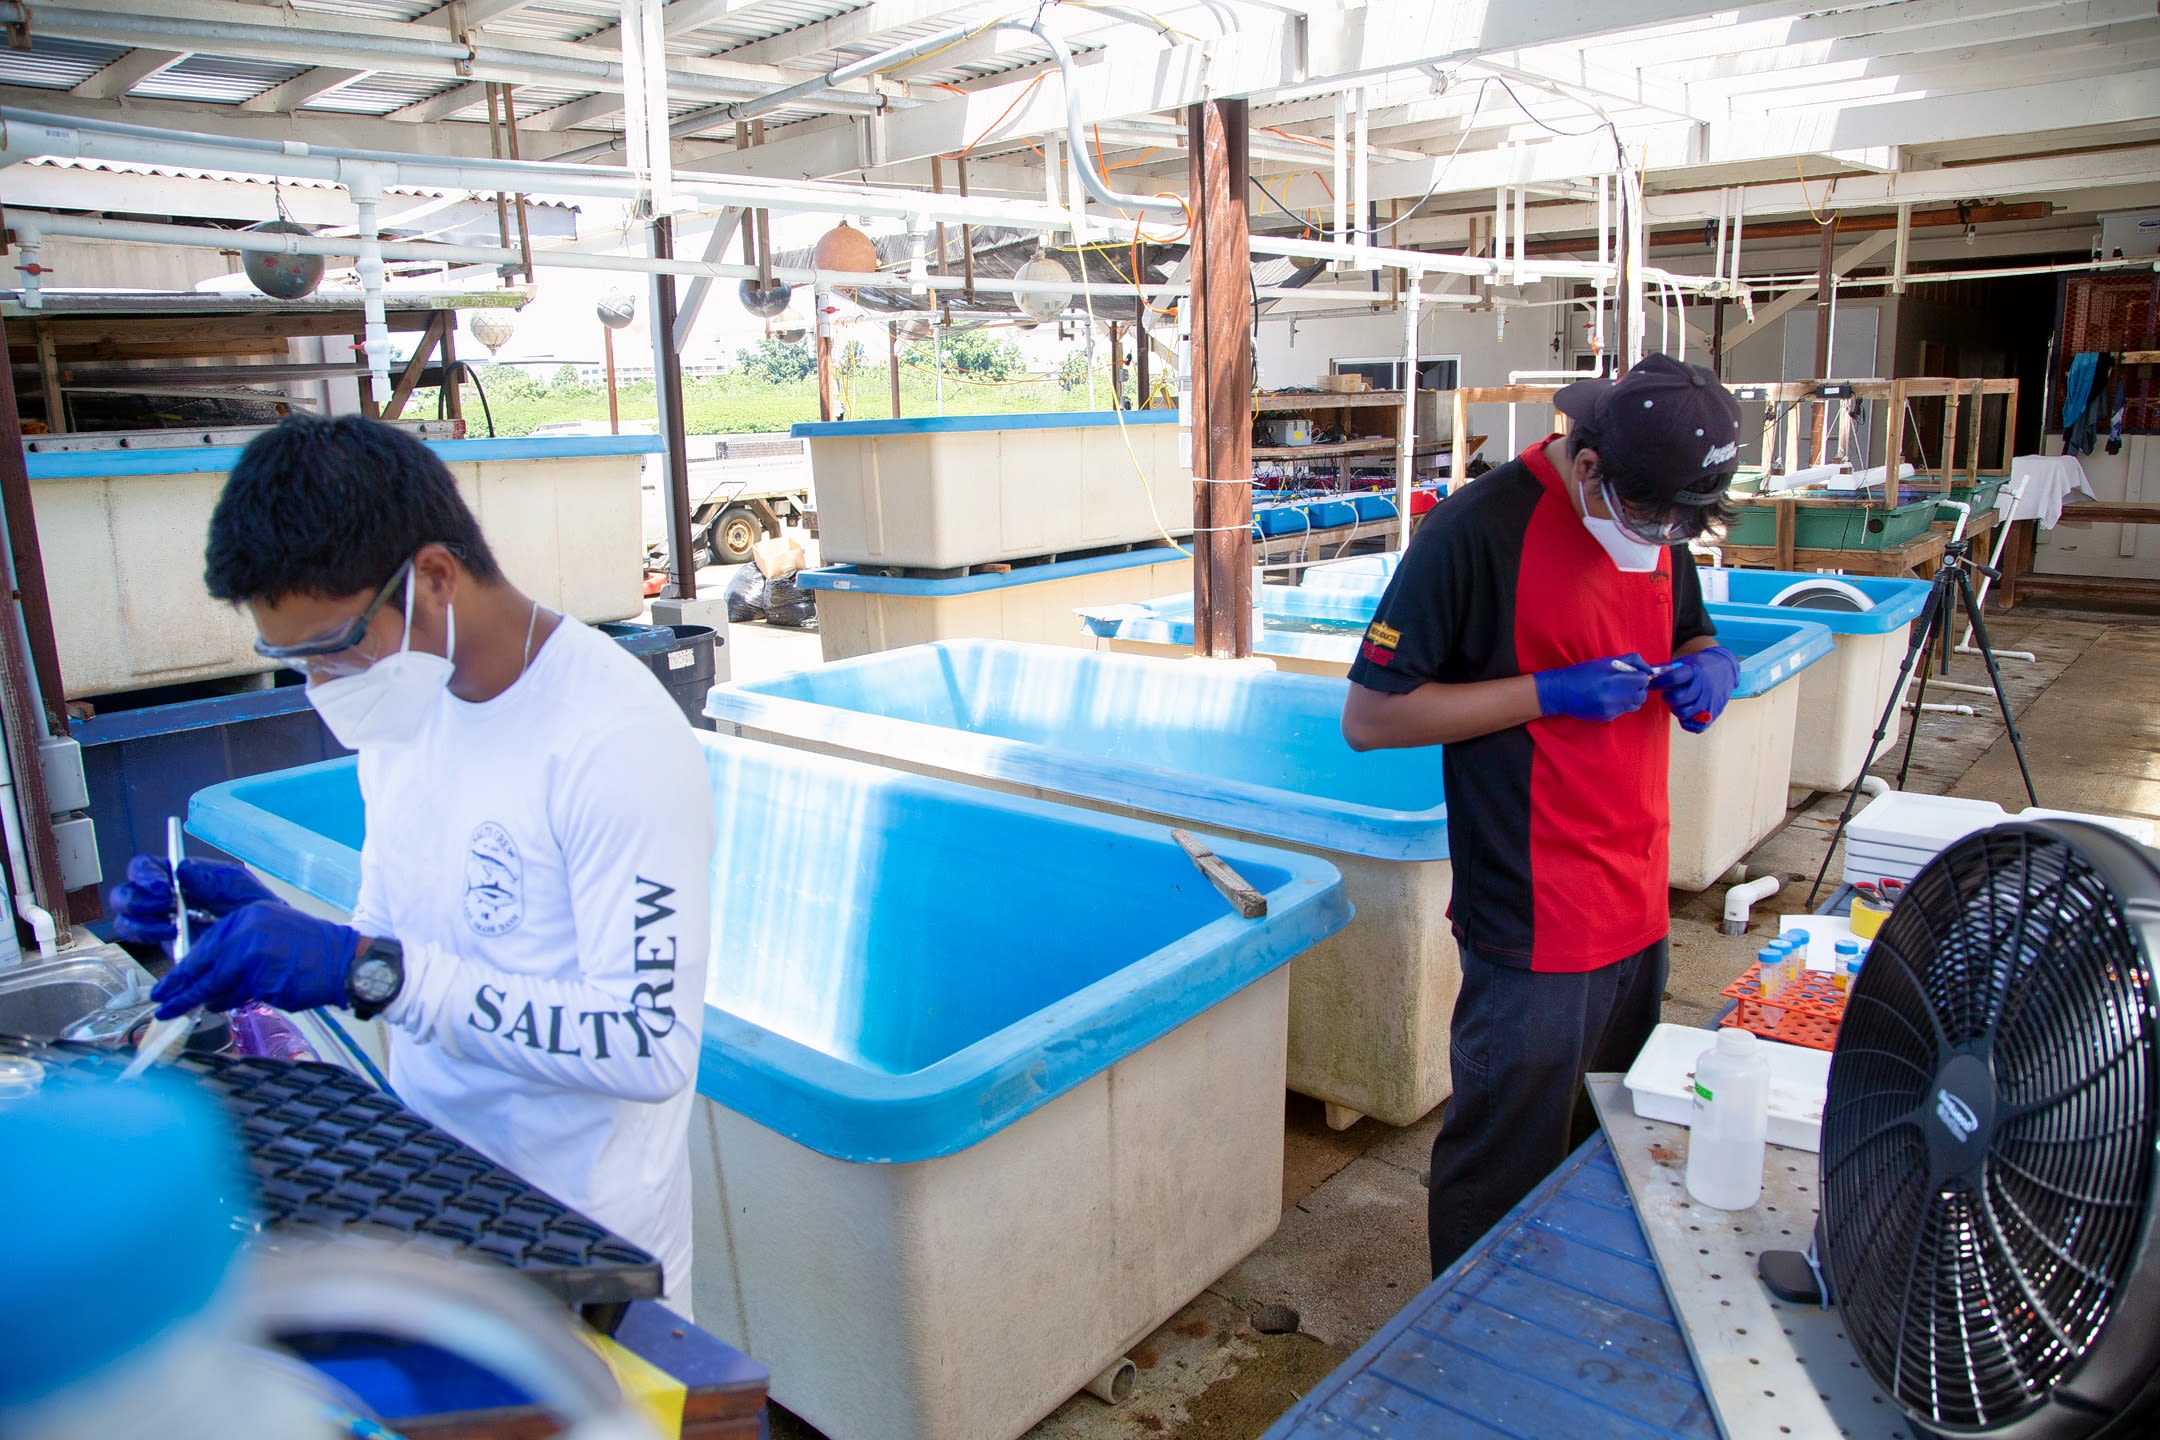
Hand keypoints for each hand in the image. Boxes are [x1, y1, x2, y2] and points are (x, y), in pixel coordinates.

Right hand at [109, 856, 276, 946]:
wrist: (265, 943)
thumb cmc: (255, 910)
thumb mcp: (240, 887)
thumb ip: (212, 878)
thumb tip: (181, 870)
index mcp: (180, 877)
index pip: (146, 867)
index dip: (145, 874)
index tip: (163, 887)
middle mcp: (164, 897)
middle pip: (126, 892)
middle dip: (137, 899)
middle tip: (165, 905)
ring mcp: (160, 921)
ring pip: (125, 918)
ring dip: (141, 922)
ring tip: (172, 927)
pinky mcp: (164, 944)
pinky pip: (137, 940)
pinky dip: (148, 938)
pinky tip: (174, 938)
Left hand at [149, 903, 358, 1018]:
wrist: (341, 960)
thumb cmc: (308, 949)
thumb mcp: (267, 932)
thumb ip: (235, 946)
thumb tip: (204, 972)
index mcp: (243, 919)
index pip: (203, 946)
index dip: (181, 969)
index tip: (167, 984)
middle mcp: (243, 934)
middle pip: (200, 966)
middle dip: (177, 989)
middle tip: (161, 1003)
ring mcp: (251, 957)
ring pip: (215, 986)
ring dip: (202, 1000)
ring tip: (183, 1010)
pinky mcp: (260, 980)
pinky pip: (235, 998)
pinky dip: (229, 1003)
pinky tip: (229, 1003)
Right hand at [1533, 654, 1655, 722]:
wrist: (1560, 692)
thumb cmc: (1582, 673)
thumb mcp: (1605, 661)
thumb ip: (1630, 662)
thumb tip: (1649, 670)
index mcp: (1613, 678)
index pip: (1643, 679)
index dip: (1640, 676)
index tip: (1634, 675)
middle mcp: (1614, 696)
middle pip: (1642, 694)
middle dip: (1638, 688)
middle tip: (1626, 684)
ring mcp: (1611, 709)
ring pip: (1635, 705)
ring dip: (1631, 698)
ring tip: (1617, 692)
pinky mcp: (1607, 718)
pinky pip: (1623, 712)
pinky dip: (1619, 706)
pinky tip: (1606, 700)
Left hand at [1654, 645, 1740, 732]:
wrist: (1726, 668)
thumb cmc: (1701, 666)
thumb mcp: (1686, 661)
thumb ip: (1668, 668)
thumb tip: (1648, 674)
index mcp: (1695, 672)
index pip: (1673, 678)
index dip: (1659, 682)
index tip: (1653, 684)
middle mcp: (1703, 688)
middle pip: (1677, 698)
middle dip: (1667, 697)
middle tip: (1668, 694)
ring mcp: (1709, 702)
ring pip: (1684, 713)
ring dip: (1676, 709)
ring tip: (1678, 703)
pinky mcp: (1713, 714)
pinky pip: (1697, 727)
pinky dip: (1687, 723)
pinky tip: (1685, 714)